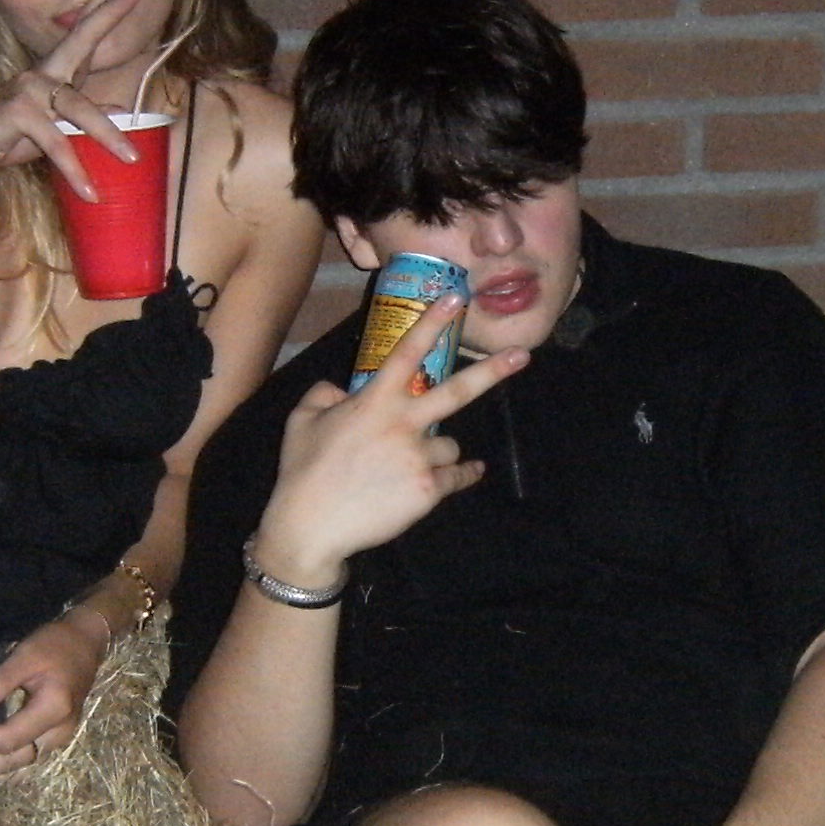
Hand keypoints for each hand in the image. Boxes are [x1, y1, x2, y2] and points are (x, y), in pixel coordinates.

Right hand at [0, 0, 151, 202]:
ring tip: (131, 157)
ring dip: (107, 136)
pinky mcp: (18, 112)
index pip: (86, 31)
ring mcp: (29, 89)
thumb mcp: (54, 128)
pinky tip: (89, 190)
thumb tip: (121, 109)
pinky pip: (55, 143)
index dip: (109, 3)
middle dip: (111, 9)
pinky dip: (74, 169)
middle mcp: (44, 72)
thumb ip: (84, 116)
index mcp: (55, 72)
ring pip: (79, 108)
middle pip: (83, 36)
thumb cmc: (8, 136)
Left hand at [0, 608, 108, 780]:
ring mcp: (53, 744)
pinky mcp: (45, 744)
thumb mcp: (26, 654)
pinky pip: (13, 765)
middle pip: (6, 764)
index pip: (7, 740)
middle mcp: (56, 736)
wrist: (85, 646)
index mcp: (55, 711)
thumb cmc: (57, 645)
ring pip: (8, 773)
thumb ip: (0, 680)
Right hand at [253, 296, 520, 579]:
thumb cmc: (302, 473)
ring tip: (409, 468)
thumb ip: (323, 394)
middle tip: (523, 355)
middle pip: (456, 390)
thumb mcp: (301, 422)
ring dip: (437, 451)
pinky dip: (463, 474)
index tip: (455, 297)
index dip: (432, 323)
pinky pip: (458, 476)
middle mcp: (402, 424)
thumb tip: (340, 389)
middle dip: (492, 371)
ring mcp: (419, 457)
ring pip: (450, 443)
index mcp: (373, 402)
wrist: (311, 527)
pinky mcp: (429, 490)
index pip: (407, 352)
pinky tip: (467, 473)